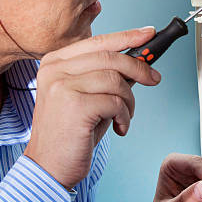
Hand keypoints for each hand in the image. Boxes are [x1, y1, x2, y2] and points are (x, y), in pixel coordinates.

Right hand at [24, 27, 160, 188]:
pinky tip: (119, 127)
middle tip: (154, 78)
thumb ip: (105, 76)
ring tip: (124, 116)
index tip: (148, 34)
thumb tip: (138, 60)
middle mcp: (55, 70)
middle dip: (139, 67)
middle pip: (109, 57)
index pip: (97, 42)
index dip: (127, 36)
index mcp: (55, 62)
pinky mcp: (74, 105)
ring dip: (129, 101)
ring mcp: (62, 86)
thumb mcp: (86, 96)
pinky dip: (125, 116)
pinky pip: (115, 102)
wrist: (48, 167)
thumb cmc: (70, 134)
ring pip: (115, 80)